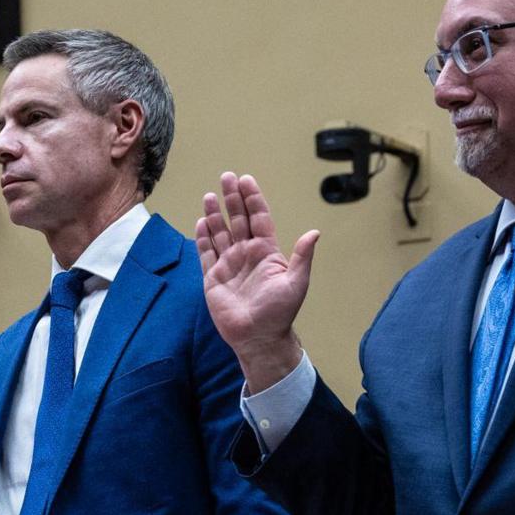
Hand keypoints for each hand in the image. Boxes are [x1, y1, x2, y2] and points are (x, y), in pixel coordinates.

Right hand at [193, 173, 316, 389]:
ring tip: (209, 195)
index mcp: (266, 251)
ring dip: (215, 214)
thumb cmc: (280, 312)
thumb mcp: (296, 283)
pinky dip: (202, 238)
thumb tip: (314, 233)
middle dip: (232, 198)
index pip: (258, 218)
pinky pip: (206, 253)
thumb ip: (302, 256)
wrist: (258, 337)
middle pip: (237, 219)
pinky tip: (200, 222)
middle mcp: (246, 254)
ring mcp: (229, 265)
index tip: (246, 180)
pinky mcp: (213, 278)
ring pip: (220, 233)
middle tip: (226, 176)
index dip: (252, 199)